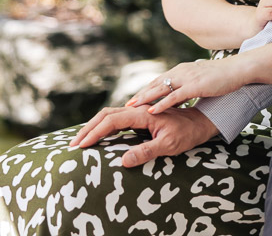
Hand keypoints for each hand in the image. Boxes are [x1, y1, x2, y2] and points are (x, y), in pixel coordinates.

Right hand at [69, 105, 218, 167]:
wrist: (199, 122)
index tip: (82, 145)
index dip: (95, 132)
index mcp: (142, 114)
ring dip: (93, 128)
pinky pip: (116, 120)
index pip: (111, 120)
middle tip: (73, 145)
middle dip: (88, 129)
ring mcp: (137, 113)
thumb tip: (123, 161)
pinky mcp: (139, 118)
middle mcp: (137, 110)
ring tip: (80, 141)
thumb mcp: (169, 145)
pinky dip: (103, 128)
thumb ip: (147, 152)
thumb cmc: (186, 133)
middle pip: (105, 115)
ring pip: (109, 116)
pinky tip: (97, 137)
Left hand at [127, 57, 248, 112]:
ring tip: (131, 106)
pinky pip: (174, 96)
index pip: (158, 81)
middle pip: (155, 84)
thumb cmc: (221, 76)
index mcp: (181, 71)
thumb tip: (177, 99)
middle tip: (125, 105)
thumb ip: (187, 87)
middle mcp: (180, 72)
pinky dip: (161, 103)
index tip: (133, 100)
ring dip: (144, 98)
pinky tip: (152, 110)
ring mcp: (187, 78)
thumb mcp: (200, 80)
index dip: (145, 91)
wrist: (238, 68)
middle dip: (140, 95)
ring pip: (160, 88)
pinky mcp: (195, 86)